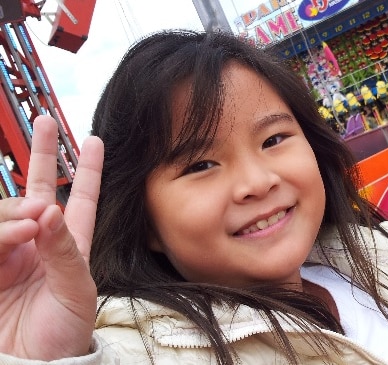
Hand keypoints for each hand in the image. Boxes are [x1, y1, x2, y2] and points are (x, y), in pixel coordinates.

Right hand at [0, 115, 103, 359]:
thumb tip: (49, 209)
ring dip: (14, 212)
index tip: (95, 139)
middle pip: (36, 189)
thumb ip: (63, 251)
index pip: (80, 198)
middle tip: (46, 125)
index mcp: (70, 246)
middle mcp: (39, 243)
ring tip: (28, 226)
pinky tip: (11, 235)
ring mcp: (9, 253)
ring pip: (5, 212)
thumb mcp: (75, 291)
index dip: (87, 169)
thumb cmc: (66, 333)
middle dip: (43, 152)